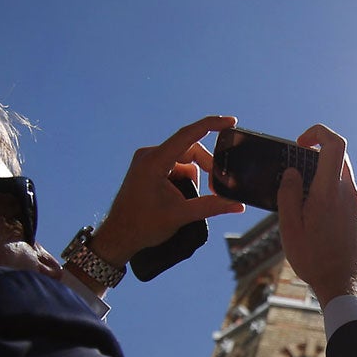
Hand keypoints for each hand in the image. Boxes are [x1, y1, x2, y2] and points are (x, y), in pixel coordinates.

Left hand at [93, 115, 247, 265]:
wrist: (118, 236)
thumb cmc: (143, 225)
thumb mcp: (181, 215)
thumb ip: (211, 206)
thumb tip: (238, 205)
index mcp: (154, 162)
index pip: (188, 135)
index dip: (212, 125)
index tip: (231, 121)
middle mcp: (149, 155)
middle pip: (190, 150)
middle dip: (206, 168)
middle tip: (217, 189)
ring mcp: (147, 160)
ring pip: (184, 160)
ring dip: (194, 177)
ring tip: (190, 200)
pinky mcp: (148, 168)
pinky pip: (174, 166)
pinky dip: (184, 178)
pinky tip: (181, 197)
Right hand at [277, 123, 356, 306]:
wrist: (346, 286)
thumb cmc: (315, 260)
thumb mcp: (290, 229)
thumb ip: (288, 196)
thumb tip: (291, 172)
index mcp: (330, 192)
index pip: (334, 144)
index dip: (318, 133)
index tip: (300, 143)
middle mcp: (349, 194)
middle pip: (338, 158)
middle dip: (316, 156)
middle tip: (296, 171)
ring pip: (342, 178)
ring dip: (322, 178)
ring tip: (301, 199)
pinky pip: (345, 195)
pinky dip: (330, 194)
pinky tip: (315, 217)